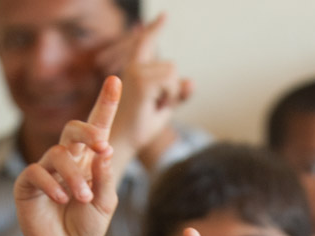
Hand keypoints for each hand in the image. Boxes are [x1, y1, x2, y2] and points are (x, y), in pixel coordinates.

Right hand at [13, 76, 121, 235]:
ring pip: (58, 154)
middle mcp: (66, 160)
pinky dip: (52, 185)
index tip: (116, 80)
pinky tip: (63, 200)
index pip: (96, 127)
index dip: (105, 104)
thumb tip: (105, 151)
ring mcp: (45, 170)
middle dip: (87, 131)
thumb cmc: (86, 227)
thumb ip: (106, 178)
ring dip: (75, 175)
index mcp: (88, 161)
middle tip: (102, 145)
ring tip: (83, 197)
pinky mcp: (27, 184)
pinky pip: (36, 173)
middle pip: (73, 129)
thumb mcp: (105, 203)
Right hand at [99, 14, 191, 161]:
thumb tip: (192, 82)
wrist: (122, 142)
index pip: (147, 42)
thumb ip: (178, 93)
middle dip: (172, 89)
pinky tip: (154, 107)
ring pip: (172, 73)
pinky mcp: (141, 81)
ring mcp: (136, 72)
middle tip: (156, 106)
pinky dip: (169, 97)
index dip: (155, 28)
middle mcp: (133, 67)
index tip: (165, 15)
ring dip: (171, 94)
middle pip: (171, 66)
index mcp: (135, 69)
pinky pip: (170, 82)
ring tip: (153, 107)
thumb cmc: (140, 125)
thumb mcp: (164, 106)